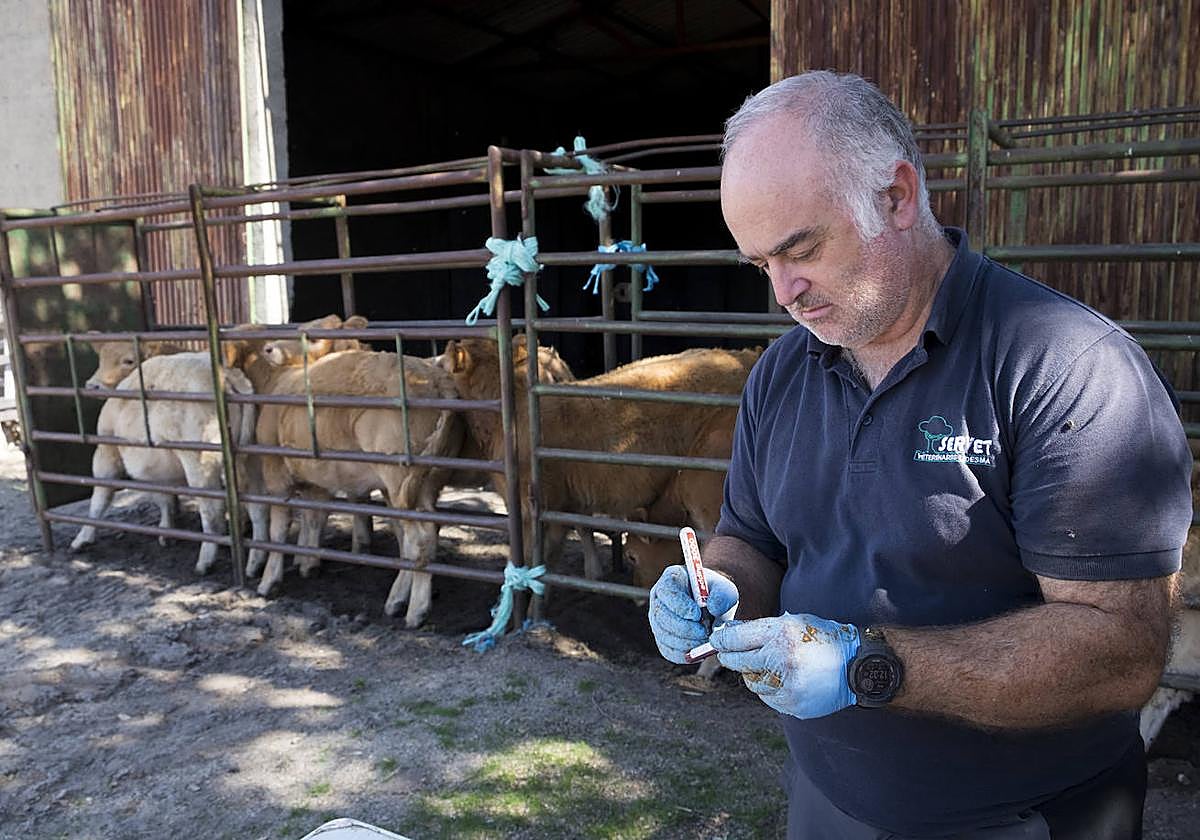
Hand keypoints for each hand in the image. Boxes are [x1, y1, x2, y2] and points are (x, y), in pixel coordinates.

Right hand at [648, 565, 738, 663]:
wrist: (713, 607)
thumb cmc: (717, 595)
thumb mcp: (724, 589)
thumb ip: (721, 595)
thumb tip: (712, 608)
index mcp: (671, 579)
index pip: (667, 592)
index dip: (680, 605)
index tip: (698, 615)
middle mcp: (659, 598)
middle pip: (662, 616)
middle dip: (684, 629)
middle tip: (704, 634)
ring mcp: (656, 619)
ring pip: (664, 635)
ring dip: (686, 642)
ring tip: (705, 641)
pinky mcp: (661, 637)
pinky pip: (667, 650)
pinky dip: (683, 654)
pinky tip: (698, 649)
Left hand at [709, 613, 859, 718]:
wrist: (856, 667)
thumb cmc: (823, 640)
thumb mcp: (794, 623)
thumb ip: (762, 628)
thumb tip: (729, 634)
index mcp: (780, 634)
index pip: (735, 638)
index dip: (722, 640)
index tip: (716, 641)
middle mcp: (780, 659)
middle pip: (737, 661)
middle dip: (730, 656)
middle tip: (727, 654)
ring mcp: (786, 685)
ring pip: (752, 681)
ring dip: (754, 673)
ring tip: (770, 665)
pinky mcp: (792, 704)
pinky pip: (767, 697)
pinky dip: (770, 689)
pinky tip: (784, 680)